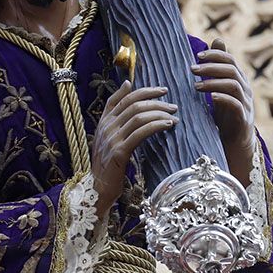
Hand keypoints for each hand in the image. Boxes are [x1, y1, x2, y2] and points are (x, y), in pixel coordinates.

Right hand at [90, 81, 176, 219]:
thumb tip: (127, 85)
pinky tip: (167, 126)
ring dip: (160, 114)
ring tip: (174, 117)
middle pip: (134, 105)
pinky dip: (156, 126)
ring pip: (138, 116)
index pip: (122, 97)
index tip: (162, 90)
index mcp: (104, 121)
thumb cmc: (109, 163)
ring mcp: (112, 138)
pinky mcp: (119, 151)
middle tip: (173, 106)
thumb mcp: (110, 136)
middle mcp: (106, 126)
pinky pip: (140, 132)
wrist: (98, 187)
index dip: (144, 91)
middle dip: (157, 102)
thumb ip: (118, 116)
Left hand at [192, 38, 256, 183]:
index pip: (230, 60)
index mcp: (240, 79)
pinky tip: (211, 98)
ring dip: (213, 82)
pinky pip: (236, 104)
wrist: (235, 143)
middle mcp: (246, 89)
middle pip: (231, 70)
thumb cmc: (225, 114)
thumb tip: (216, 39)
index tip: (197, 56)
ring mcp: (247, 103)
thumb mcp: (220, 88)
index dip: (215, 55)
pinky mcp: (244, 118)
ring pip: (233, 85)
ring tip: (196, 86)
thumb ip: (218, 68)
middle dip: (210, 68)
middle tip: (192, 69)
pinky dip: (223, 99)